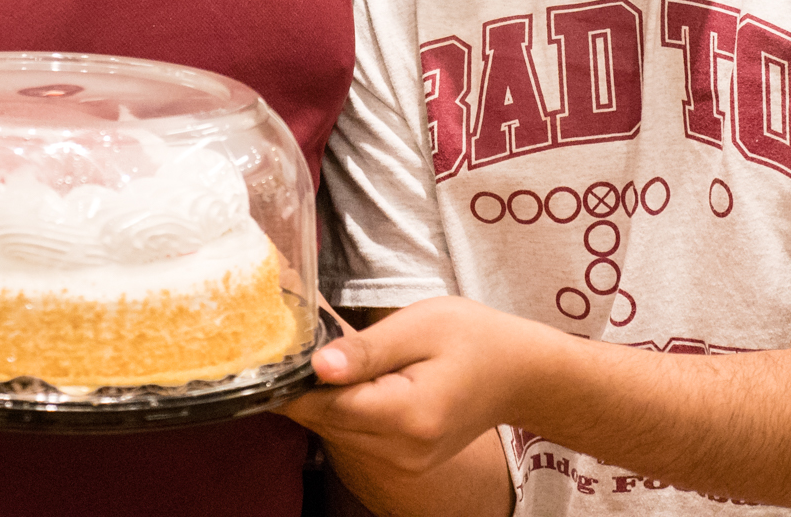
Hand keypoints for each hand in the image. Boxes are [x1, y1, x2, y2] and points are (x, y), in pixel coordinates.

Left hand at [284, 297, 559, 476]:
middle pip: (325, 421)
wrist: (520, 373)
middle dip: (302, 384)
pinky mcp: (403, 462)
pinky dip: (341, 408)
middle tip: (290, 339)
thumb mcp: (422, 325)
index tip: (270, 347)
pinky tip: (346, 377)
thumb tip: (317, 365)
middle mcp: (403, 452)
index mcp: (409, 416)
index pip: (326, 406)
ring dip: (321, 396)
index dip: (292, 378)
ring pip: (334, 431)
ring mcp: (404, 464)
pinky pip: (354, 435)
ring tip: (322, 353)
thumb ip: (366, 348)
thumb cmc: (476, 338)